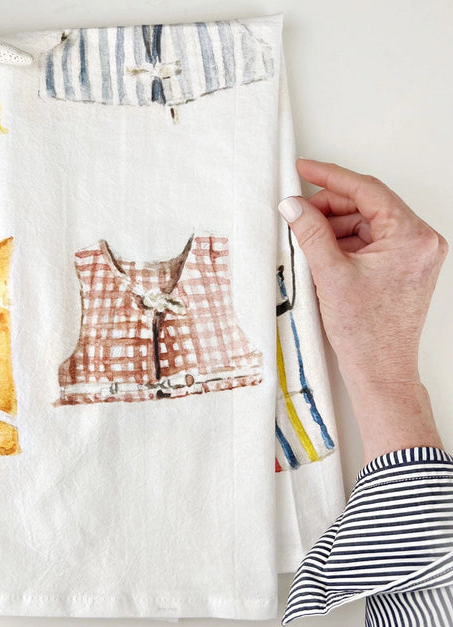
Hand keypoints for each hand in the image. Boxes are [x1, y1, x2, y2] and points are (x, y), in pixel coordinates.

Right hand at [278, 159, 446, 461]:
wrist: (380, 371)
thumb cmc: (366, 333)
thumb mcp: (330, 275)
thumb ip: (310, 233)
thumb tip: (293, 205)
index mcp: (412, 236)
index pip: (367, 190)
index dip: (330, 177)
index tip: (304, 168)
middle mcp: (420, 241)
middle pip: (368, 205)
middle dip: (329, 207)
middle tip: (297, 210)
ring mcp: (414, 254)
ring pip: (367, 223)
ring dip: (335, 226)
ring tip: (305, 236)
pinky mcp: (403, 267)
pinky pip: (371, 241)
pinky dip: (345, 242)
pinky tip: (321, 250)